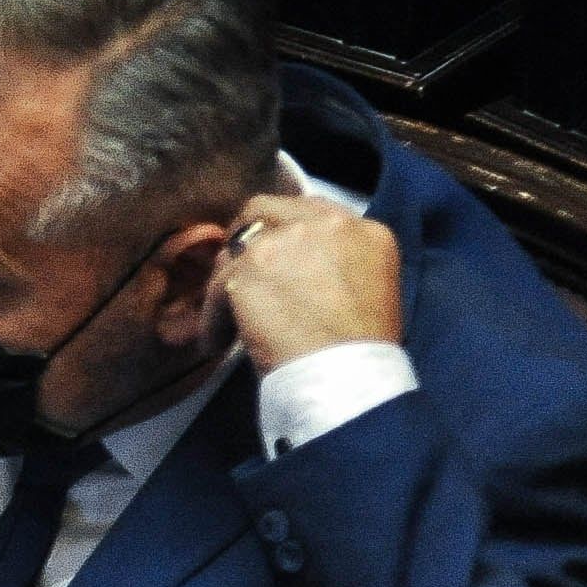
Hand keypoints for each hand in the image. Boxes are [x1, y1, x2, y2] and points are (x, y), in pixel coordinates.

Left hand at [211, 194, 402, 372]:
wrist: (348, 376)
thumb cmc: (364, 348)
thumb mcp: (373, 287)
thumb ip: (337, 261)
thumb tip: (298, 265)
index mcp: (363, 230)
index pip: (310, 211)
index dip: (285, 228)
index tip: (273, 252)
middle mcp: (325, 225)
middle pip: (265, 210)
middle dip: (246, 234)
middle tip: (238, 266)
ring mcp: (283, 242)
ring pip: (234, 249)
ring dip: (228, 279)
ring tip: (228, 311)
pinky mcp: (248, 268)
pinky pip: (217, 288)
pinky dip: (214, 317)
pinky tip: (217, 341)